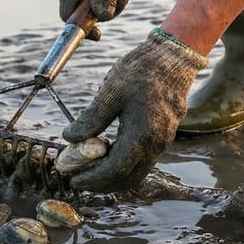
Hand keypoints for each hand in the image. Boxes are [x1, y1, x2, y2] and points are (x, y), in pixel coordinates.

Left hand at [63, 28, 207, 191]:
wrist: (173, 58)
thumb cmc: (142, 71)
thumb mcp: (111, 92)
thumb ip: (91, 118)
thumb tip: (70, 138)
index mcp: (142, 135)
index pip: (115, 170)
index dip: (93, 179)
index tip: (74, 180)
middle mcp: (155, 144)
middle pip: (128, 179)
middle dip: (102, 185)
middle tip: (80, 180)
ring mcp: (162, 142)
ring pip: (137, 172)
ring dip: (114, 176)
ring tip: (91, 169)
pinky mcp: (164, 136)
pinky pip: (143, 160)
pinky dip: (124, 165)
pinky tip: (108, 153)